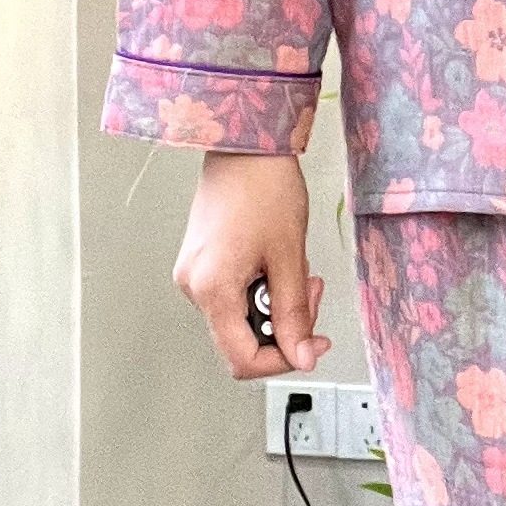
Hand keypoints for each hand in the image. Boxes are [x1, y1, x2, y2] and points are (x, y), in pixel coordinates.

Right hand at [173, 152, 329, 379]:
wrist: (245, 145)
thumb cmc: (264, 187)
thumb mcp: (290, 256)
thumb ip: (295, 313)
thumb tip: (302, 356)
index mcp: (211, 289)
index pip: (242, 358)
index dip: (282, 359)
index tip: (312, 344)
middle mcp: (193, 286)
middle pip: (242, 339)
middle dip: (284, 324)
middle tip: (311, 290)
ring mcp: (194, 273)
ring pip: (240, 317)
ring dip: (275, 302)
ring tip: (296, 266)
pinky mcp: (201, 261)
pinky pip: (233, 294)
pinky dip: (262, 287)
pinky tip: (277, 260)